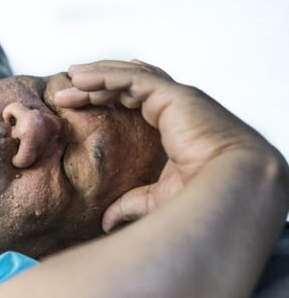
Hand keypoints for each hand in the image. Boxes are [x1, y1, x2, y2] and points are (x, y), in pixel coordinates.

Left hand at [55, 59, 272, 231]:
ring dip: (97, 76)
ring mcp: (176, 98)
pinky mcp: (174, 96)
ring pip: (129, 77)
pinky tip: (82, 79)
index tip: (75, 105)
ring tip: (70, 76)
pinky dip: (107, 76)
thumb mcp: (155, 200)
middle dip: (94, 85)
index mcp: (171, 124)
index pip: (132, 102)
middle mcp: (174, 107)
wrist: (232, 189)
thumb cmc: (203, 195)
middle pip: (127, 86)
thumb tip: (106, 222)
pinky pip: (134, 79)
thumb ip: (129, 205)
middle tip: (64, 92)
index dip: (104, 99)